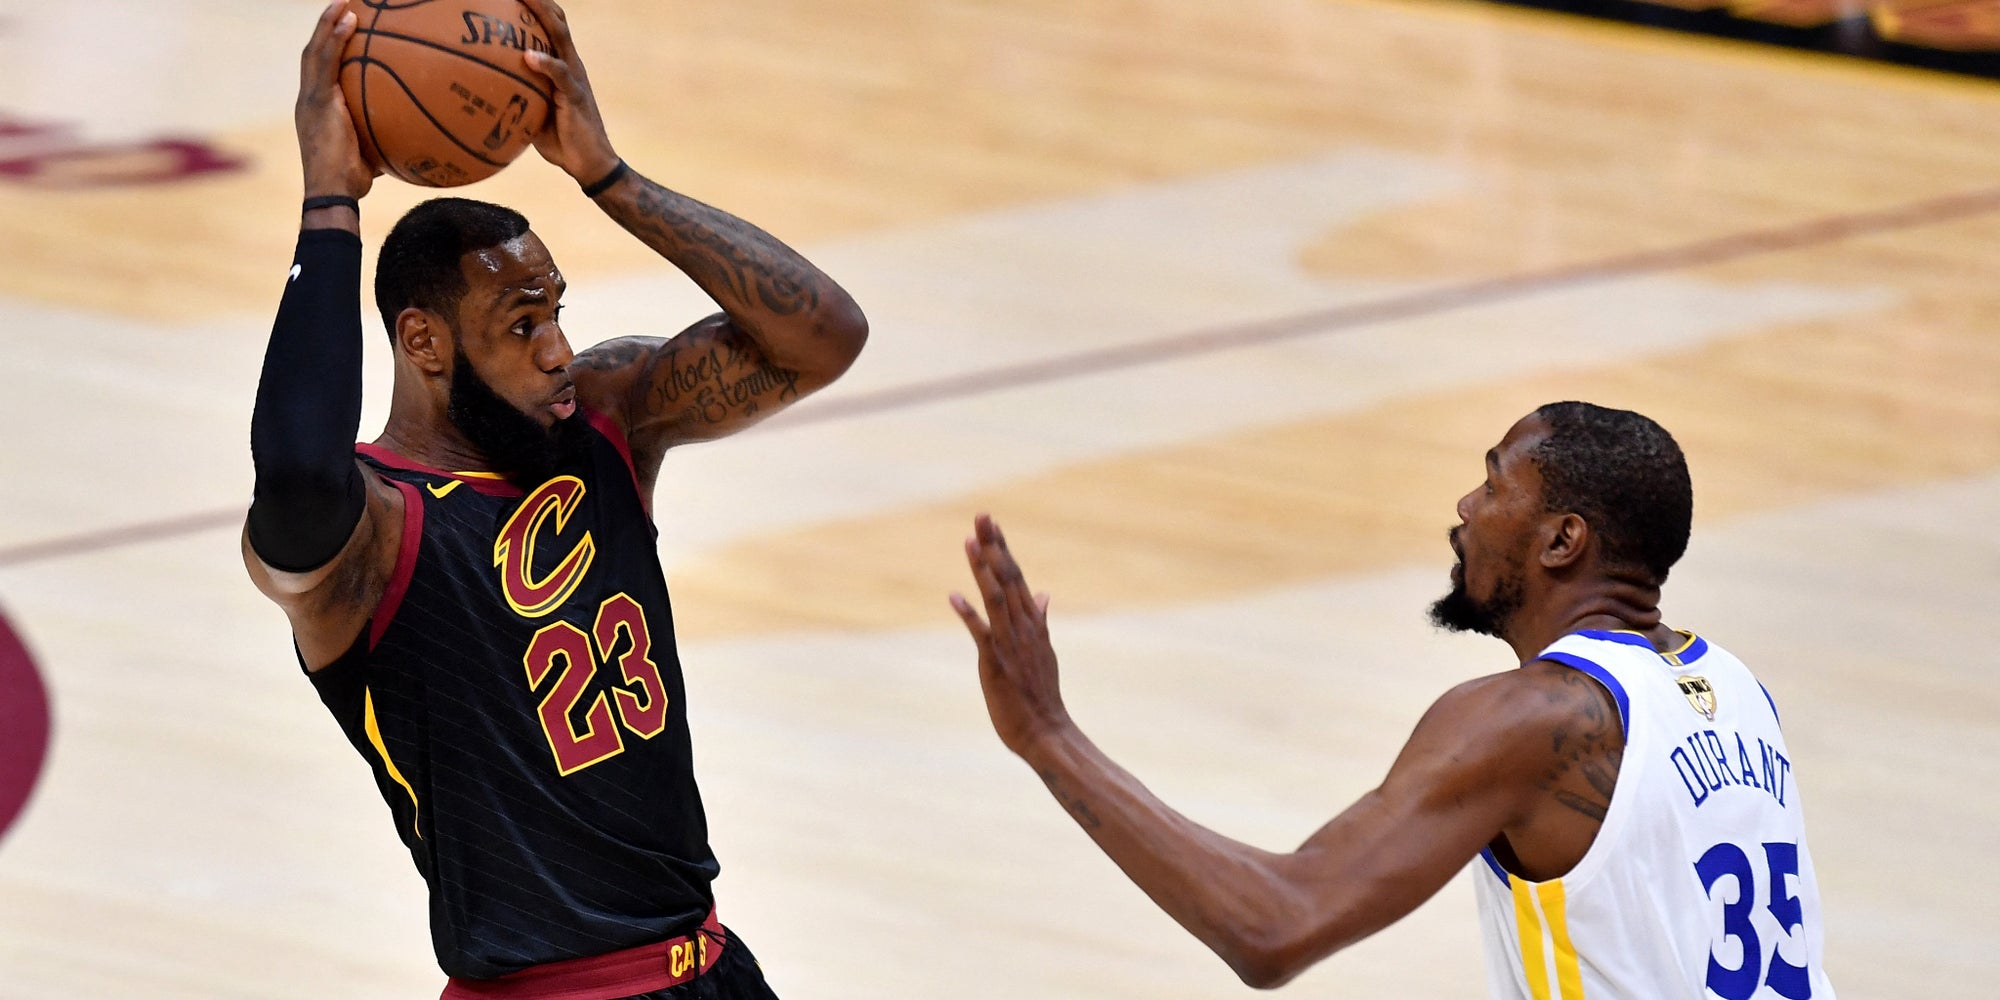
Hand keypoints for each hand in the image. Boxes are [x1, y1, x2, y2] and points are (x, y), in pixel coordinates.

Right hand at [296, 1, 375, 199]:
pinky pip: (325, 61)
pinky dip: (334, 37)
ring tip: (346, 1)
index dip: (332, 48)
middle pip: (315, 53)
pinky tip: (350, 19)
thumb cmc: (356, 181)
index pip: (324, 71)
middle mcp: (310, 99)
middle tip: (346, 5)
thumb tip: (420, 133)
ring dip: (328, 22)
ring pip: (315, 50)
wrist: (334, 193)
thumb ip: (388, 136)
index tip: (350, 28)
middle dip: (327, 27)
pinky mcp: (315, 101)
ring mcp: (310, 99)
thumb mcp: (375, 152)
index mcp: (319, 108)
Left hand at [518, 0, 620, 184]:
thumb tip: (479, 93)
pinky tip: (528, 56)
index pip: (549, 25)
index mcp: (560, 64)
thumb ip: (514, 96)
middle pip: (555, 20)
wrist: (590, 163)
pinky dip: (545, 64)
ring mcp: (575, 77)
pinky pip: (560, 74)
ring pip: (560, 36)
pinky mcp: (576, 95)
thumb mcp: (531, 113)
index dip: (534, 6)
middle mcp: (569, 63)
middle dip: (536, 1)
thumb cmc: (559, 140)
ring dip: (542, 15)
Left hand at [950, 515, 1068, 756]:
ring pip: (996, 599)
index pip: (1016, 577)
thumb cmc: (1041, 695)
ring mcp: (1011, 644)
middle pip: (1007, 578)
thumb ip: (1040, 618)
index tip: (992, 523)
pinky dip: (969, 614)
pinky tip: (954, 596)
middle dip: (994, 546)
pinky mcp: (997, 664)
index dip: (1002, 549)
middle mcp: (1023, 627)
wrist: (1048, 733)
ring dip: (982, 569)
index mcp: (1033, 623)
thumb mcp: (1043, 649)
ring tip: (970, 542)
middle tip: (982, 516)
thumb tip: (1043, 593)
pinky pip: (982, 635)